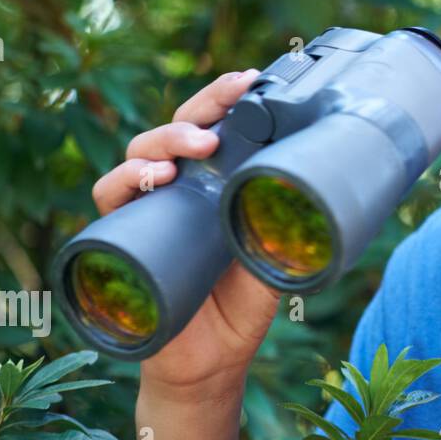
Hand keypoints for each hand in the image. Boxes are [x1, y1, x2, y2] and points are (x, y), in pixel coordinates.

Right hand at [91, 69, 283, 396]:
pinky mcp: (120, 237)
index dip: (228, 96)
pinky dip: (124, 181)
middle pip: (177, 127)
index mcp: (218, 179)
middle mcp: (180, 186)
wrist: (212, 361)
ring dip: (166, 140)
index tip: (253, 78)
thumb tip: (331, 202)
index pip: (217, 124)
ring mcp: (148, 208)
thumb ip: (294, 229)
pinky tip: (151, 178)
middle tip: (229, 106)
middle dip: (201, 108)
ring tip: (199, 146)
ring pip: (140, 152)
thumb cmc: (244, 302)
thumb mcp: (278, 256)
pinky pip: (109, 200)